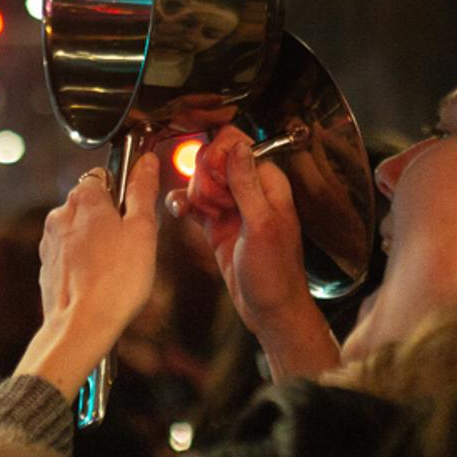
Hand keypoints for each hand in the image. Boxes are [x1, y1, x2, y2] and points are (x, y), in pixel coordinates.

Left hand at [12, 154, 162, 396]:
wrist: (81, 326)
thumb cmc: (116, 280)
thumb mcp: (142, 230)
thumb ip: (143, 191)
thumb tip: (147, 162)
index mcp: (84, 198)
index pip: (104, 177)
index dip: (123, 193)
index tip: (136, 212)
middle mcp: (61, 214)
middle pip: (91, 204)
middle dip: (110, 219)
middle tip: (130, 245)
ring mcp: (50, 241)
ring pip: (79, 231)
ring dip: (96, 242)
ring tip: (115, 268)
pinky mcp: (47, 266)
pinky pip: (70, 254)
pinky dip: (83, 262)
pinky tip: (98, 281)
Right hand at [170, 128, 336, 379]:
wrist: (269, 311)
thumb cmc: (276, 275)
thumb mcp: (261, 225)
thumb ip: (247, 184)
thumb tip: (237, 147)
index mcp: (268, 183)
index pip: (237, 145)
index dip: (218, 156)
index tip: (213, 175)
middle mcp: (250, 191)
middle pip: (213, 161)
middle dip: (204, 179)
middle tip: (214, 204)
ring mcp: (232, 207)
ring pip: (201, 181)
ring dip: (194, 194)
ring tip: (206, 215)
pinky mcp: (217, 224)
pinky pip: (194, 203)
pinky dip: (184, 205)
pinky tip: (181, 212)